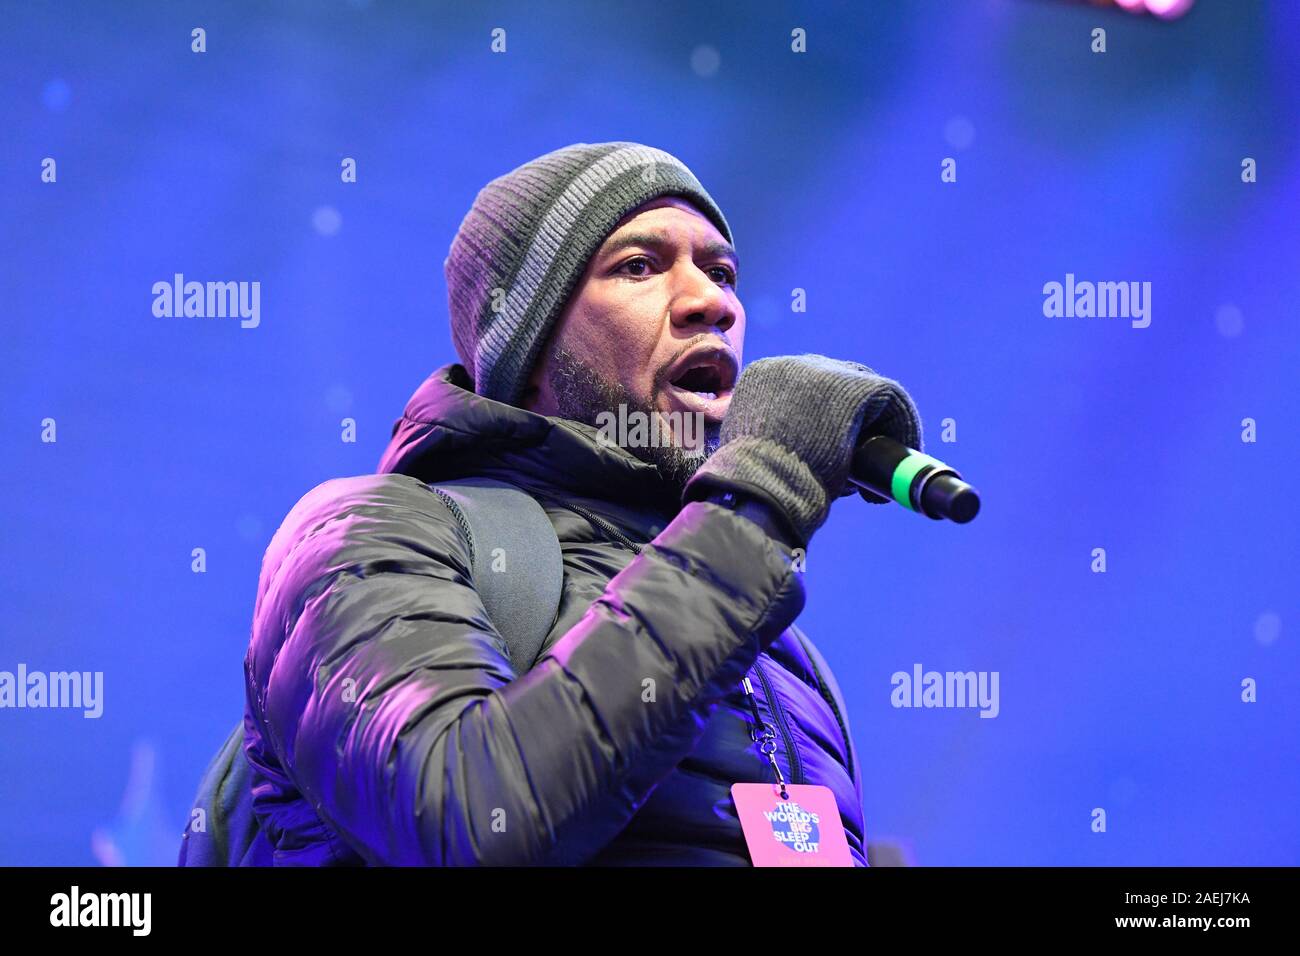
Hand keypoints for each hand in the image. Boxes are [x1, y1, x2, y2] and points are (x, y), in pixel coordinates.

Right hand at [683, 354, 921, 545]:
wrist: (763, 484)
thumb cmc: (757, 482)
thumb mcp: (760, 448)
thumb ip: (778, 436)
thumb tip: (804, 452)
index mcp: (764, 378)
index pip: (808, 386)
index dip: (831, 416)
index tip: (842, 445)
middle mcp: (791, 366)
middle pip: (840, 380)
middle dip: (859, 418)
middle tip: (869, 453)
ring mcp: (824, 372)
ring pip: (868, 389)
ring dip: (882, 424)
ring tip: (888, 459)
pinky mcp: (855, 387)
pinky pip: (892, 399)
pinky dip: (903, 426)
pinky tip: (906, 450)